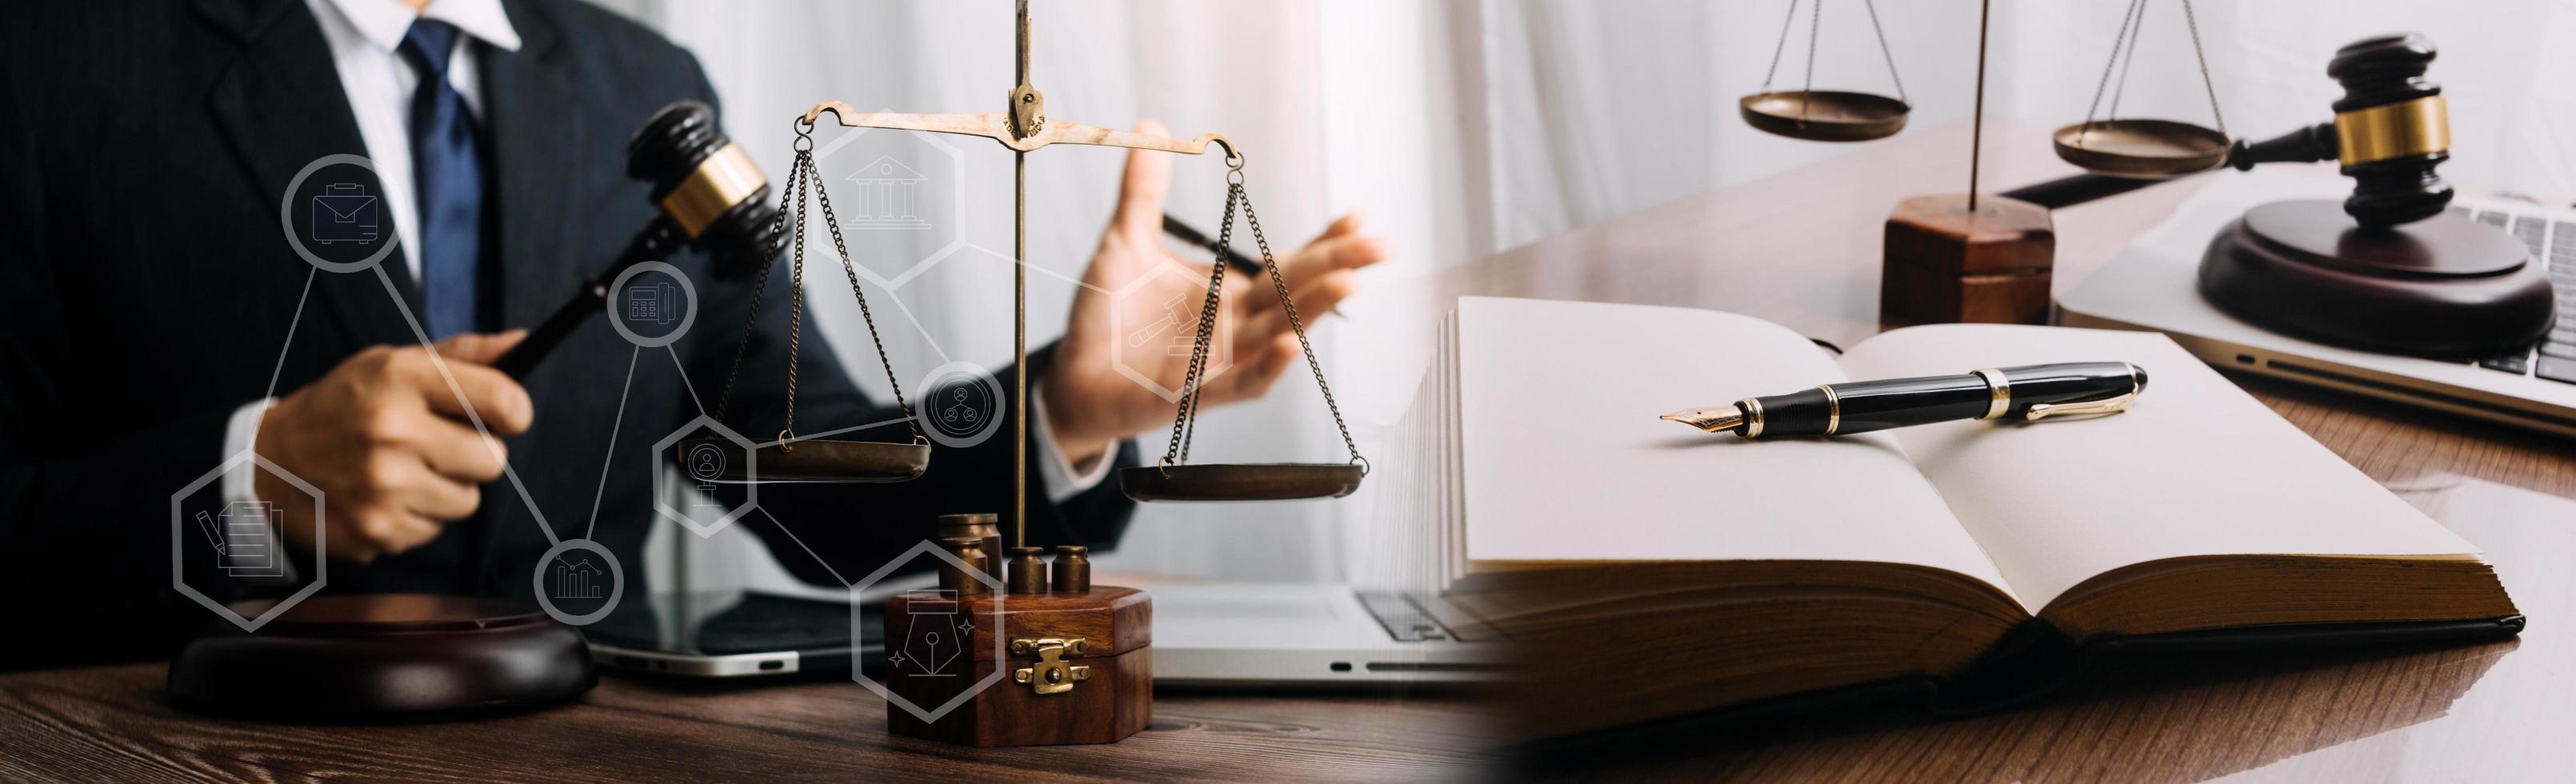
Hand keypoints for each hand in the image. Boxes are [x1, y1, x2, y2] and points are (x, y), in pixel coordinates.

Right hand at [256, 331, 531, 563]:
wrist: (270, 462)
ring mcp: (383, 486)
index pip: (503, 399)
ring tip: (403, 470)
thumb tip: (524, 343)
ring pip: (468, 501)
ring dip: (446, 489)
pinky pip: (435, 529)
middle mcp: (392, 430)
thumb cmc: (345, 405)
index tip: (505, 416)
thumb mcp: (392, 363)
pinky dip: (417, 516)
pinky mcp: (377, 530)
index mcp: (400, 378)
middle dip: (476, 455)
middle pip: (494, 460)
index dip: (514, 412)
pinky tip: (383, 496)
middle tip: (439, 446)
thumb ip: (462, 356)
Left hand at [1046, 122, 1388, 464]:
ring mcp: (1221, 362)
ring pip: (1279, 335)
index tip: (1357, 217)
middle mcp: (1235, 327)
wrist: (1074, 374)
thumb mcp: (1126, 241)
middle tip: (1380, 246)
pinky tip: (1291, 344)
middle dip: (1339, 267)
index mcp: (1228, 292)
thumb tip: (1152, 128)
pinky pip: (1241, 383)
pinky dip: (1268, 367)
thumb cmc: (1107, 318)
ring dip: (1313, 310)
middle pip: (1296, 294)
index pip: (1287, 265)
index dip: (1323, 242)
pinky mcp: (1196, 392)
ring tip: (1347, 282)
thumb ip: (1144, 191)